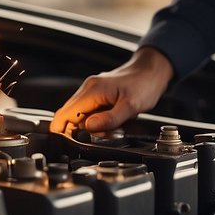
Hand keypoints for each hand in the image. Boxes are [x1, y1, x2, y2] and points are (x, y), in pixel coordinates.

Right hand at [51, 47, 174, 133]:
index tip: (69, 143)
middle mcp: (88, 89)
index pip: (64, 113)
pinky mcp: (97, 94)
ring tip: (112, 128)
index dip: (62, 130)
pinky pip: (88, 111)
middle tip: (102, 136)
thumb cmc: (144, 85)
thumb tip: (89, 128)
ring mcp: (91, 91)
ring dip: (90, 127)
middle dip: (80, 131)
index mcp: (92, 90)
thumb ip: (109, 119)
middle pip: (68, 116)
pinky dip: (96, 121)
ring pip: (79, 115)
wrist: (151, 72)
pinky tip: (111, 123)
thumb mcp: (131, 106)